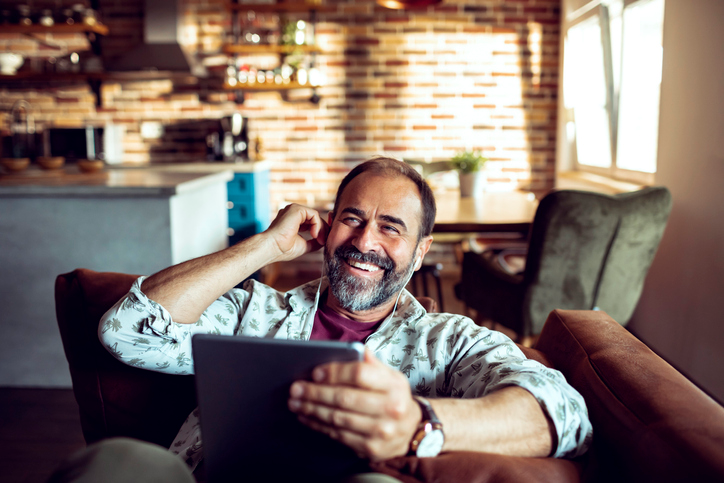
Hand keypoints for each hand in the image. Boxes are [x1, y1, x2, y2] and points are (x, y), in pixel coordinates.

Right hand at [265, 203, 328, 261]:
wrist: (272, 248)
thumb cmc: (283, 249)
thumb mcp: (304, 245)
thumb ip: (314, 241)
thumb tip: (325, 240)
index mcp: (293, 220)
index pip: (311, 221)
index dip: (321, 229)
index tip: (324, 240)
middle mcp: (292, 213)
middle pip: (315, 218)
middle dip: (323, 229)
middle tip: (323, 241)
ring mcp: (294, 209)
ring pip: (315, 216)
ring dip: (321, 228)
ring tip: (319, 240)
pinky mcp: (296, 209)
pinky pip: (314, 215)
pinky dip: (317, 225)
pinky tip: (314, 235)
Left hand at [288, 349, 421, 461]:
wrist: (412, 431)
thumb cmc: (394, 397)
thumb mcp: (391, 376)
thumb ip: (372, 364)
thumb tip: (356, 349)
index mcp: (394, 385)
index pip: (359, 374)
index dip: (334, 373)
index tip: (315, 372)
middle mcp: (390, 408)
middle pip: (344, 398)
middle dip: (315, 393)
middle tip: (295, 388)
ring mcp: (380, 431)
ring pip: (337, 418)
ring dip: (311, 410)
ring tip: (295, 402)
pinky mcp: (370, 449)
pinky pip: (338, 435)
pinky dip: (318, 425)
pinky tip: (307, 417)